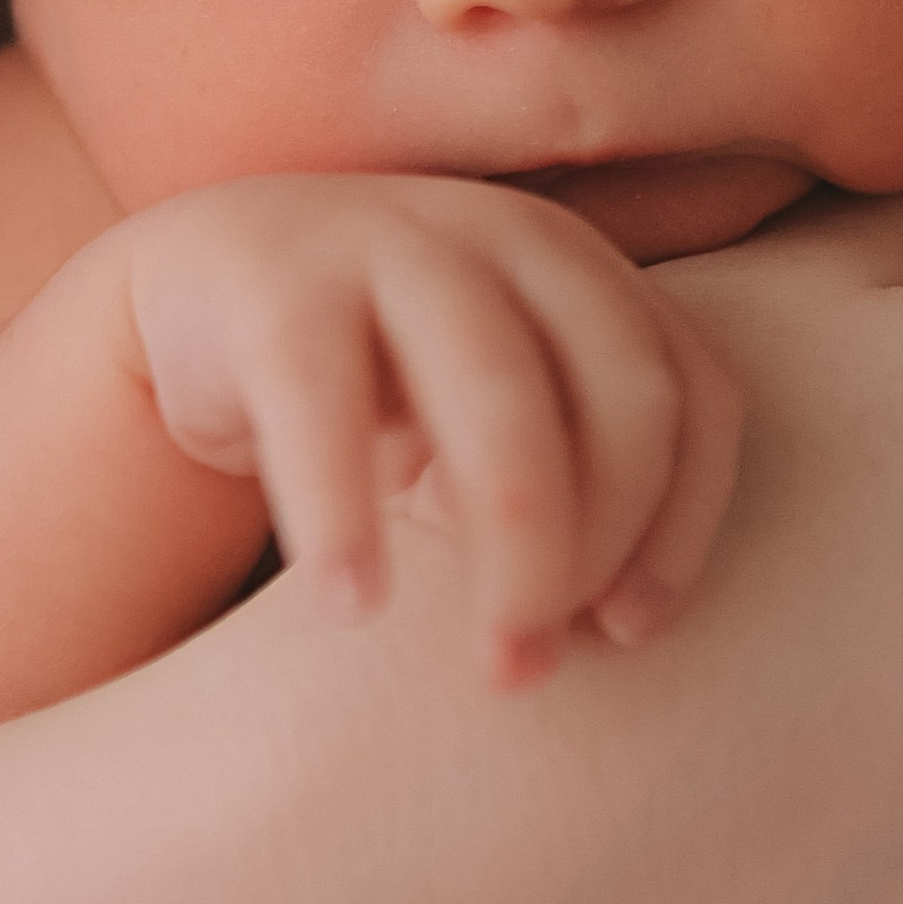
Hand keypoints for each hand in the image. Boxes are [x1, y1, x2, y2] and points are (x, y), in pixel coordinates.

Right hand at [123, 172, 740, 685]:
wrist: (207, 289)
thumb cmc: (388, 380)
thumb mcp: (502, 414)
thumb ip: (579, 473)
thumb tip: (628, 631)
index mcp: (591, 270)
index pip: (695, 394)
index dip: (685, 521)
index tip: (633, 631)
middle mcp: (515, 235)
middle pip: (619, 393)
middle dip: (602, 547)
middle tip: (540, 668)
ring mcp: (399, 243)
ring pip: (500, 394)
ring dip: (515, 543)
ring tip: (493, 667)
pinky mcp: (277, 282)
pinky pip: (323, 401)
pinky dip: (346, 510)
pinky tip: (354, 604)